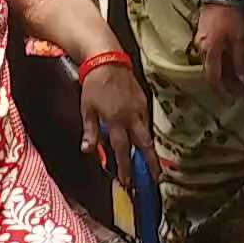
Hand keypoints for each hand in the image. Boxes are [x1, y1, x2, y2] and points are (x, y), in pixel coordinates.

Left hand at [81, 62, 158, 180]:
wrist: (107, 60)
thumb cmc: (94, 85)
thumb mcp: (87, 109)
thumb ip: (90, 131)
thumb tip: (88, 150)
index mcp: (115, 120)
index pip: (122, 149)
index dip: (125, 167)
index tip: (127, 182)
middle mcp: (131, 117)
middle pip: (144, 145)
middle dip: (151, 163)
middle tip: (156, 178)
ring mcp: (140, 109)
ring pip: (148, 134)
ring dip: (151, 150)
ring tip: (154, 165)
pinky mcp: (144, 101)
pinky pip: (147, 121)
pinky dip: (147, 133)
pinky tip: (146, 141)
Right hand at [196, 2, 243, 95]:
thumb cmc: (232, 14)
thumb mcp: (240, 39)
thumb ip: (241, 61)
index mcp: (209, 52)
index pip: (214, 78)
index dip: (224, 90)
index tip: (235, 97)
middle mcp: (201, 48)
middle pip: (212, 71)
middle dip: (227, 82)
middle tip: (243, 88)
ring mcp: (201, 38)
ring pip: (213, 62)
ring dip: (225, 70)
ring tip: (241, 75)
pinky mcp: (205, 30)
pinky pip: (213, 51)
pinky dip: (223, 59)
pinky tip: (233, 58)